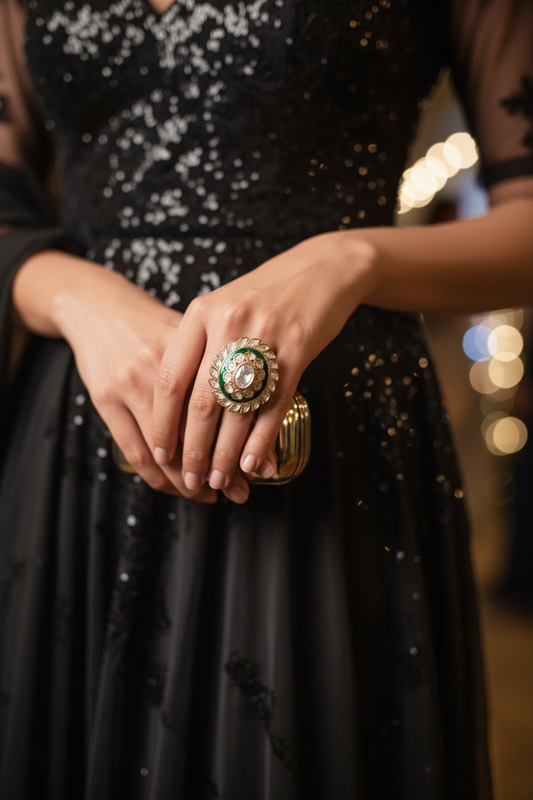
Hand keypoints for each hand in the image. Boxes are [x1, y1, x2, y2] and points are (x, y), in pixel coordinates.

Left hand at [151, 232, 377, 500]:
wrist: (321, 268)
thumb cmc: (267, 293)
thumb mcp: (223, 306)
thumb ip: (199, 345)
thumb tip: (179, 405)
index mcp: (201, 313)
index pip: (172, 379)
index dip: (164, 422)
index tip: (160, 452)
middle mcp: (227, 325)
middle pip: (201, 403)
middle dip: (193, 450)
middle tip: (190, 481)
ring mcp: (263, 338)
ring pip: (236, 412)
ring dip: (226, 455)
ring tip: (219, 481)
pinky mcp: (297, 351)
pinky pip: (273, 408)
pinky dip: (260, 442)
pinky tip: (251, 465)